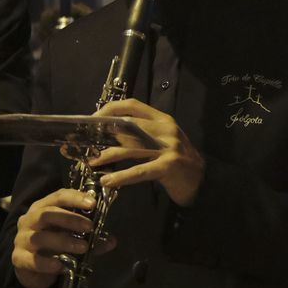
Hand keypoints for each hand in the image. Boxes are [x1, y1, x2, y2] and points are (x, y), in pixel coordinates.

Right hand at [11, 188, 116, 287]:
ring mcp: (22, 239)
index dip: (74, 198)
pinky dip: (47, 263)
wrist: (31, 269)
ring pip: (40, 237)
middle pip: (46, 214)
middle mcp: (29, 220)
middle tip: (90, 227)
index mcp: (42, 208)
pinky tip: (61, 266)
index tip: (92, 203)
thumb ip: (91, 239)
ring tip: (83, 247)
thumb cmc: (52, 246)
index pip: (57, 197)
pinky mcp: (18, 258)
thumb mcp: (72, 239)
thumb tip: (112, 241)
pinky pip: (32, 260)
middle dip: (70, 219)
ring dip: (63, 241)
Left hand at [88, 99, 205, 206]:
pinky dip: (122, 176)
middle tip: (84, 142)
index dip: (109, 109)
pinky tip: (108, 181)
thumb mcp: (162, 142)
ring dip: (107, 155)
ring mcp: (169, 147)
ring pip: (130, 147)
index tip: (92, 119)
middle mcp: (165, 129)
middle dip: (102, 134)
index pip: (132, 105)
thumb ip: (142, 135)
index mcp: (162, 120)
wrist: (203, 181)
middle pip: (127, 125)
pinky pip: (140, 170)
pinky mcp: (169, 166)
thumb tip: (110, 134)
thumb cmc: (178, 163)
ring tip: (91, 162)